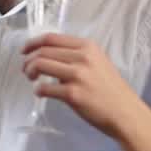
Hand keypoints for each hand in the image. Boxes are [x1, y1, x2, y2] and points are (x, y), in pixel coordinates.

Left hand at [20, 33, 142, 136]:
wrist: (125, 112)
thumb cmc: (110, 89)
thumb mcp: (98, 62)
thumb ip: (76, 56)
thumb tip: (49, 56)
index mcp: (87, 46)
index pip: (51, 38)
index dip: (33, 43)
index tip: (25, 51)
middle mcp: (82, 57)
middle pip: (43, 51)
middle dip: (29, 60)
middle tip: (26, 70)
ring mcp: (77, 75)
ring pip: (40, 65)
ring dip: (30, 71)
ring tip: (32, 79)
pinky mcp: (73, 94)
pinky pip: (44, 88)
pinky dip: (38, 90)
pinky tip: (40, 93)